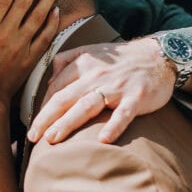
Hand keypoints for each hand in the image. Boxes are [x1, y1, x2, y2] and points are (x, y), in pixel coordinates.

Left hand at [27, 36, 176, 143]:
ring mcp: (117, 87)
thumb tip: (47, 76)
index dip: (43, 106)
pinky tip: (103, 140)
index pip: (57, 87)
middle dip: (46, 117)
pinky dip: (113, 126)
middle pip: (66, 97)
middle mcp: (97, 75)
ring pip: (87, 105)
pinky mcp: (136, 98)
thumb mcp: (92, 51)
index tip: (33, 124)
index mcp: (84, 65)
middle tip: (32, 136)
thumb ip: (67, 60)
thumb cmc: (122, 59)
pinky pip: (123, 114)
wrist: (159, 56)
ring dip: (69, 122)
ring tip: (53, 138)